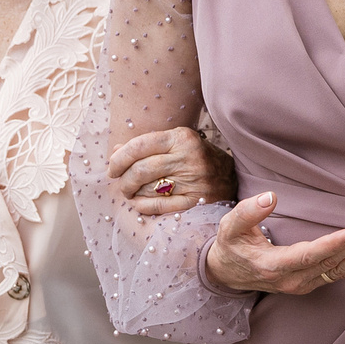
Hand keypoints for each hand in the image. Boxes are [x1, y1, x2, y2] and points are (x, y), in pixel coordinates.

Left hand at [113, 125, 234, 215]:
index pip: (140, 145)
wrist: (232, 176)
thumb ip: (146, 145)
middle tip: (121, 184)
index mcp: (182, 138)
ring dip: (132, 193)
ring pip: (148, 188)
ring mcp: (194, 180)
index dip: (119, 158)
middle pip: (141, 169)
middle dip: (124, 179)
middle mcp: (189, 157)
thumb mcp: (176, 144)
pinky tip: (138, 203)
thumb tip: (115, 151)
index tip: (112, 167)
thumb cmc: (196, 158)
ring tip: (130, 192)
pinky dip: (142, 205)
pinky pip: (158, 206)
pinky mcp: (196, 201)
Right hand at [203, 191, 344, 294]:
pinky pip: (334, 276)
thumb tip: (270, 197)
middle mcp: (290, 280)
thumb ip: (249, 211)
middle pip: (329, 264)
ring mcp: (300, 285)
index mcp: (273, 266)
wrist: (227, 274)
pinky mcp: (307, 284)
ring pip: (335, 272)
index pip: (309, 255)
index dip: (334, 245)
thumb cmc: (231, 245)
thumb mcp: (231, 226)